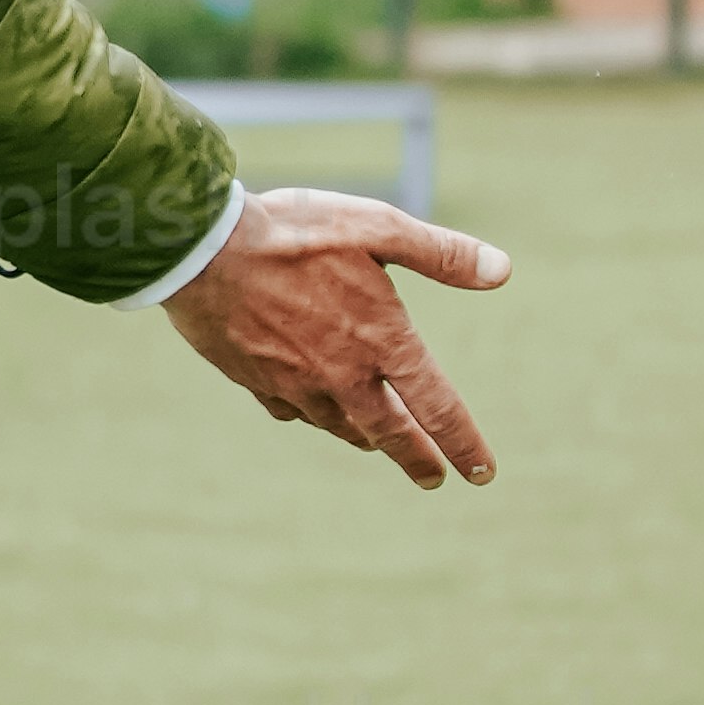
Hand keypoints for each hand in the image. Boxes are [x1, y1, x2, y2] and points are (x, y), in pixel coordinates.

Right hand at [166, 186, 509, 488]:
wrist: (201, 251)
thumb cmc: (294, 232)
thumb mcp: (377, 227)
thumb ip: (440, 253)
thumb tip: (502, 270)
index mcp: (381, 341)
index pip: (437, 406)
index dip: (464, 443)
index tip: (482, 473)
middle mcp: (342, 375)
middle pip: (389, 434)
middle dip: (416, 458)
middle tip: (433, 477)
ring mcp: (296, 384)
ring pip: (340, 426)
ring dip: (367, 438)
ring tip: (378, 443)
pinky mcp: (256, 381)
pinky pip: (293, 409)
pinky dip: (312, 412)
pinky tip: (311, 406)